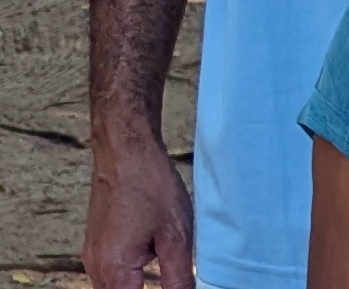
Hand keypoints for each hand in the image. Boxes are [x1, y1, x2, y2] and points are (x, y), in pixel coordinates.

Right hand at [84, 128, 193, 288]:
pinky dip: (133, 269)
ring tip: (165, 256)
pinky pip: (113, 269)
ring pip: (116, 285)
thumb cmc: (149, 185)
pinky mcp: (97, 242)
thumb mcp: (175, 234)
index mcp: (114, 271)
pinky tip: (154, 248)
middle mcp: (96, 268)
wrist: (125, 150)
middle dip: (147, 288)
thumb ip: (178, 277)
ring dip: (140, 282)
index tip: (174, 283)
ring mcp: (93, 255)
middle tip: (174, 274)